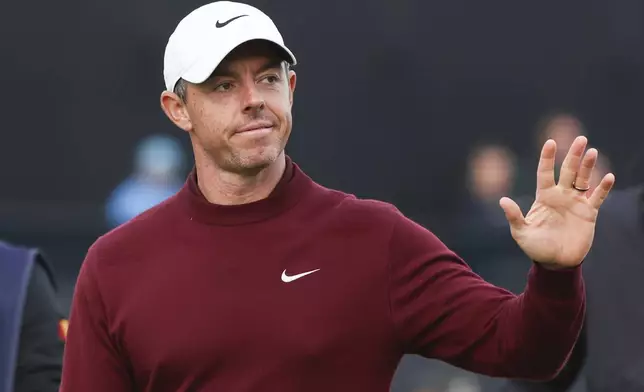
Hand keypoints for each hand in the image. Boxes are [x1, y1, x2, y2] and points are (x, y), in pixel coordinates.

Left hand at [499, 136, 614, 267]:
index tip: (551, 142)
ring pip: (583, 179)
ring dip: (588, 166)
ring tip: (592, 152)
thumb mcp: (521, 233)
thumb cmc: (536, 248)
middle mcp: (560, 196)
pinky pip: (597, 197)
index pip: (545, 173)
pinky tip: (608, 176)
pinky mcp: (589, 213)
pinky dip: (603, 187)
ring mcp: (576, 203)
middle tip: (581, 139)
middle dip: (574, 155)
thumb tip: (502, 200)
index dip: (548, 158)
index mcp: (544, 197)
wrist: (556, 263)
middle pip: (568, 171)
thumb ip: (514, 216)